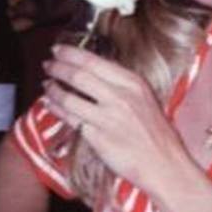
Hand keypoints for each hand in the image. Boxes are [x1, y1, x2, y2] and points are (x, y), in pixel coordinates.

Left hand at [42, 45, 184, 191]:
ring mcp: (107, 118)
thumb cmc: (156, 132)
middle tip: (48, 65)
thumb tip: (92, 71)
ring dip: (53, 90)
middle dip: (57, 68)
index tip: (58, 49)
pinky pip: (70, 119)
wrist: (164, 162)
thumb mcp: (144, 97)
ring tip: (47, 85)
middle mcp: (120, 97)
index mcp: (133, 83)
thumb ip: (120, 84)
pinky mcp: (97, 138)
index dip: (71, 53)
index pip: (94, 61)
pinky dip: (56, 109)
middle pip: (78, 76)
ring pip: (69, 98)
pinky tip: (51, 105)